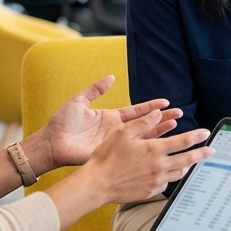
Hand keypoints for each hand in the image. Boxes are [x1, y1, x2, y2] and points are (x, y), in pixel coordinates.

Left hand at [37, 76, 181, 172]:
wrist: (51, 142)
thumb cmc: (62, 123)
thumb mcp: (79, 101)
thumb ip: (95, 89)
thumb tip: (110, 77)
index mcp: (111, 118)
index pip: (137, 111)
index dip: (151, 106)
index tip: (166, 102)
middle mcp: (117, 131)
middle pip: (145, 123)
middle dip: (163, 119)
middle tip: (179, 114)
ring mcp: (116, 143)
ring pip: (143, 137)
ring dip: (160, 131)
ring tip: (176, 125)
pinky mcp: (111, 153)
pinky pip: (132, 151)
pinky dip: (146, 147)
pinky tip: (159, 144)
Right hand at [76, 108, 213, 205]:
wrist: (97, 184)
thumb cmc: (106, 157)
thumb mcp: (122, 133)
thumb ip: (142, 123)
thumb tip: (157, 113)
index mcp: (154, 150)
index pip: (183, 142)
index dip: (197, 136)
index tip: (206, 133)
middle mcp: (159, 166)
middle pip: (188, 159)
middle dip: (202, 154)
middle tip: (211, 151)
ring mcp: (156, 181)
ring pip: (179, 173)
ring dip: (187, 166)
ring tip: (191, 161)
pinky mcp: (150, 192)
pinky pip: (166, 184)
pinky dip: (169, 177)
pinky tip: (167, 174)